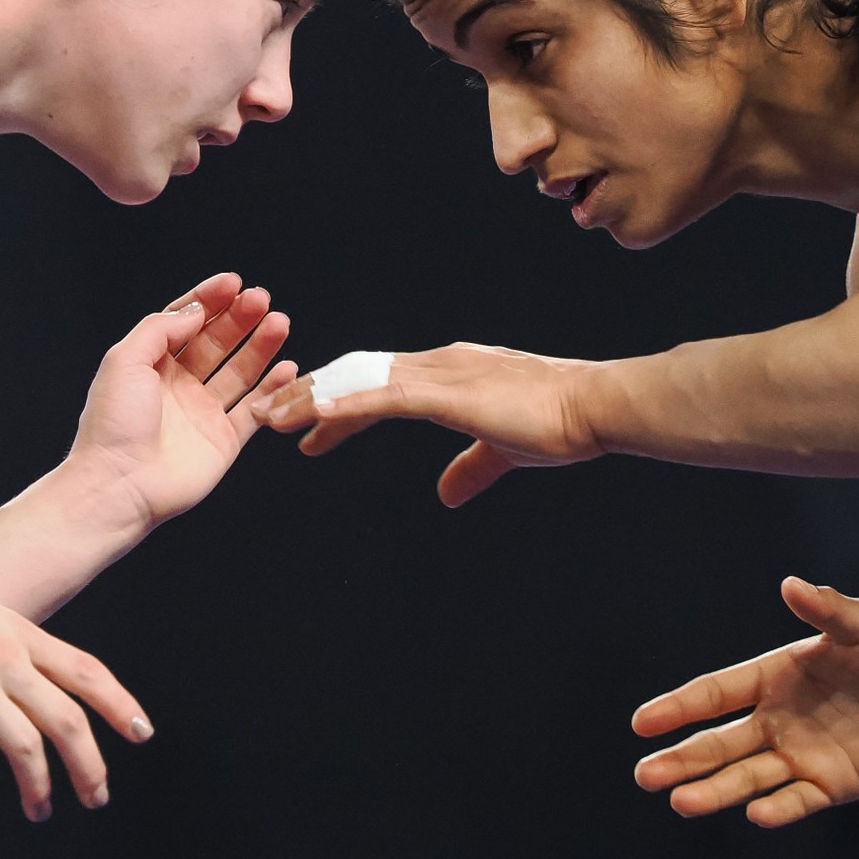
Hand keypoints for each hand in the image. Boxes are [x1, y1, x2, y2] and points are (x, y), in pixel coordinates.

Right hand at [0, 562, 150, 819]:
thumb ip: (3, 648)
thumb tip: (21, 682)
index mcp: (20, 634)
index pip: (87, 672)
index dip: (119, 704)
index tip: (142, 732)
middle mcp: (6, 657)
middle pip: (68, 718)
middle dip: (89, 765)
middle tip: (97, 798)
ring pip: (27, 744)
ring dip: (38, 786)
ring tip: (39, 811)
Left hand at [66, 274, 295, 529]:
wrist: (118, 485)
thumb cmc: (113, 425)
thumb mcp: (124, 360)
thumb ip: (160, 328)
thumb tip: (195, 311)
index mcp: (152, 365)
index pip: (186, 322)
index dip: (209, 300)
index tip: (233, 282)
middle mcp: (179, 386)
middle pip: (218, 342)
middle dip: (241, 318)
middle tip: (262, 299)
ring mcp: (203, 413)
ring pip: (240, 371)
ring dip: (261, 346)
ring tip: (280, 323)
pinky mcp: (223, 441)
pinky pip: (254, 410)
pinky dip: (273, 388)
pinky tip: (287, 367)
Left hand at [252, 341, 599, 505]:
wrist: (593, 407)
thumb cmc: (558, 423)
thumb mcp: (502, 448)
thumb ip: (471, 467)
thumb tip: (447, 495)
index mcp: (447, 372)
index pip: (376, 383)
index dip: (336, 403)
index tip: (303, 430)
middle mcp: (436, 363)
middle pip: (354, 374)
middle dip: (307, 395)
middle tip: (265, 417)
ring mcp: (439, 373)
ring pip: (358, 381)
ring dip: (310, 400)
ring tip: (270, 420)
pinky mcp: (445, 393)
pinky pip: (381, 397)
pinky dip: (343, 405)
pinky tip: (313, 417)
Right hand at [632, 577, 858, 825]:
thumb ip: (828, 610)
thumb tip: (792, 585)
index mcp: (777, 676)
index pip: (717, 693)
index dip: (679, 707)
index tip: (641, 723)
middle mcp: (782, 718)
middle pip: (720, 743)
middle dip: (682, 759)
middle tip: (644, 776)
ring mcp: (805, 754)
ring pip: (748, 777)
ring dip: (715, 790)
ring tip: (680, 802)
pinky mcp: (834, 784)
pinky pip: (798, 800)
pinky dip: (777, 809)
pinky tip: (755, 815)